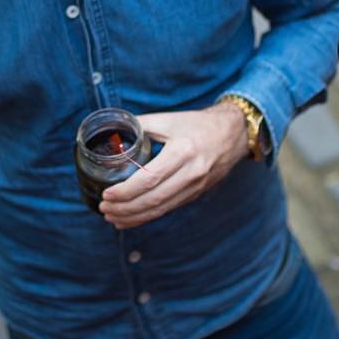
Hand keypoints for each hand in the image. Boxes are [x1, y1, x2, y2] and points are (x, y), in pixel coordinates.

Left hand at [98, 104, 245, 228]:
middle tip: (104, 209)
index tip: (107, 193)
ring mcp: (195, 187)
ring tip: (112, 218)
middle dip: (126, 208)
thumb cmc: (198, 124)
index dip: (126, 190)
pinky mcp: (196, 194)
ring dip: (134, 217)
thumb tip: (112, 131)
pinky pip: (168, 209)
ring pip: (161, 209)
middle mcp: (192, 173)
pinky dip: (148, 216)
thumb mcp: (170, 119)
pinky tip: (131, 219)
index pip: (150, 178)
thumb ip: (140, 125)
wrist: (234, 134)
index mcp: (183, 151)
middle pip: (155, 199)